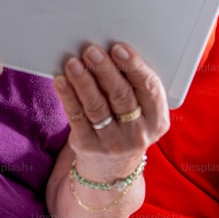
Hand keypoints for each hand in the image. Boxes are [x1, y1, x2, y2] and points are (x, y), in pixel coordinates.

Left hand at [53, 43, 169, 180]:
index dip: (134, 67)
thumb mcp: (141, 113)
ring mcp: (112, 143)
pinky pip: (76, 117)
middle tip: (92, 50)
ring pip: (97, 106)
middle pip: (121, 96)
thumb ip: (133, 86)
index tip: (119, 48)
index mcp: (157, 120)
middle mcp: (138, 134)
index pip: (149, 89)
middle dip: (105, 70)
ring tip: (73, 63)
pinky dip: (68, 96)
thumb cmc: (126, 126)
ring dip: (83, 81)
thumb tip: (109, 51)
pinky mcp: (88, 146)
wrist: (111, 169)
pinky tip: (61, 81)